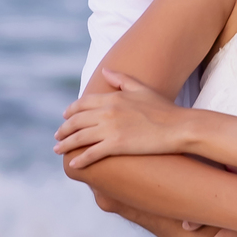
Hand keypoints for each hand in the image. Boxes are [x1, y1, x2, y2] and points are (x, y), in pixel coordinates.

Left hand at [54, 69, 182, 167]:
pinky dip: (80, 159)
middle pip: (76, 121)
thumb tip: (105, 72)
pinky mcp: (116, 145)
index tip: (64, 118)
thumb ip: (121, 80)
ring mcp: (111, 129)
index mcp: (112, 98)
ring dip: (65, 144)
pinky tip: (73, 164)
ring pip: (79, 137)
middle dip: (64, 129)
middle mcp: (107, 112)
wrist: (178, 127)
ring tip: (58, 150)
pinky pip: (92, 154)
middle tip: (57, 136)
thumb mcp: (141, 89)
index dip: (70, 111)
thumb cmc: (163, 109)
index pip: (82, 104)